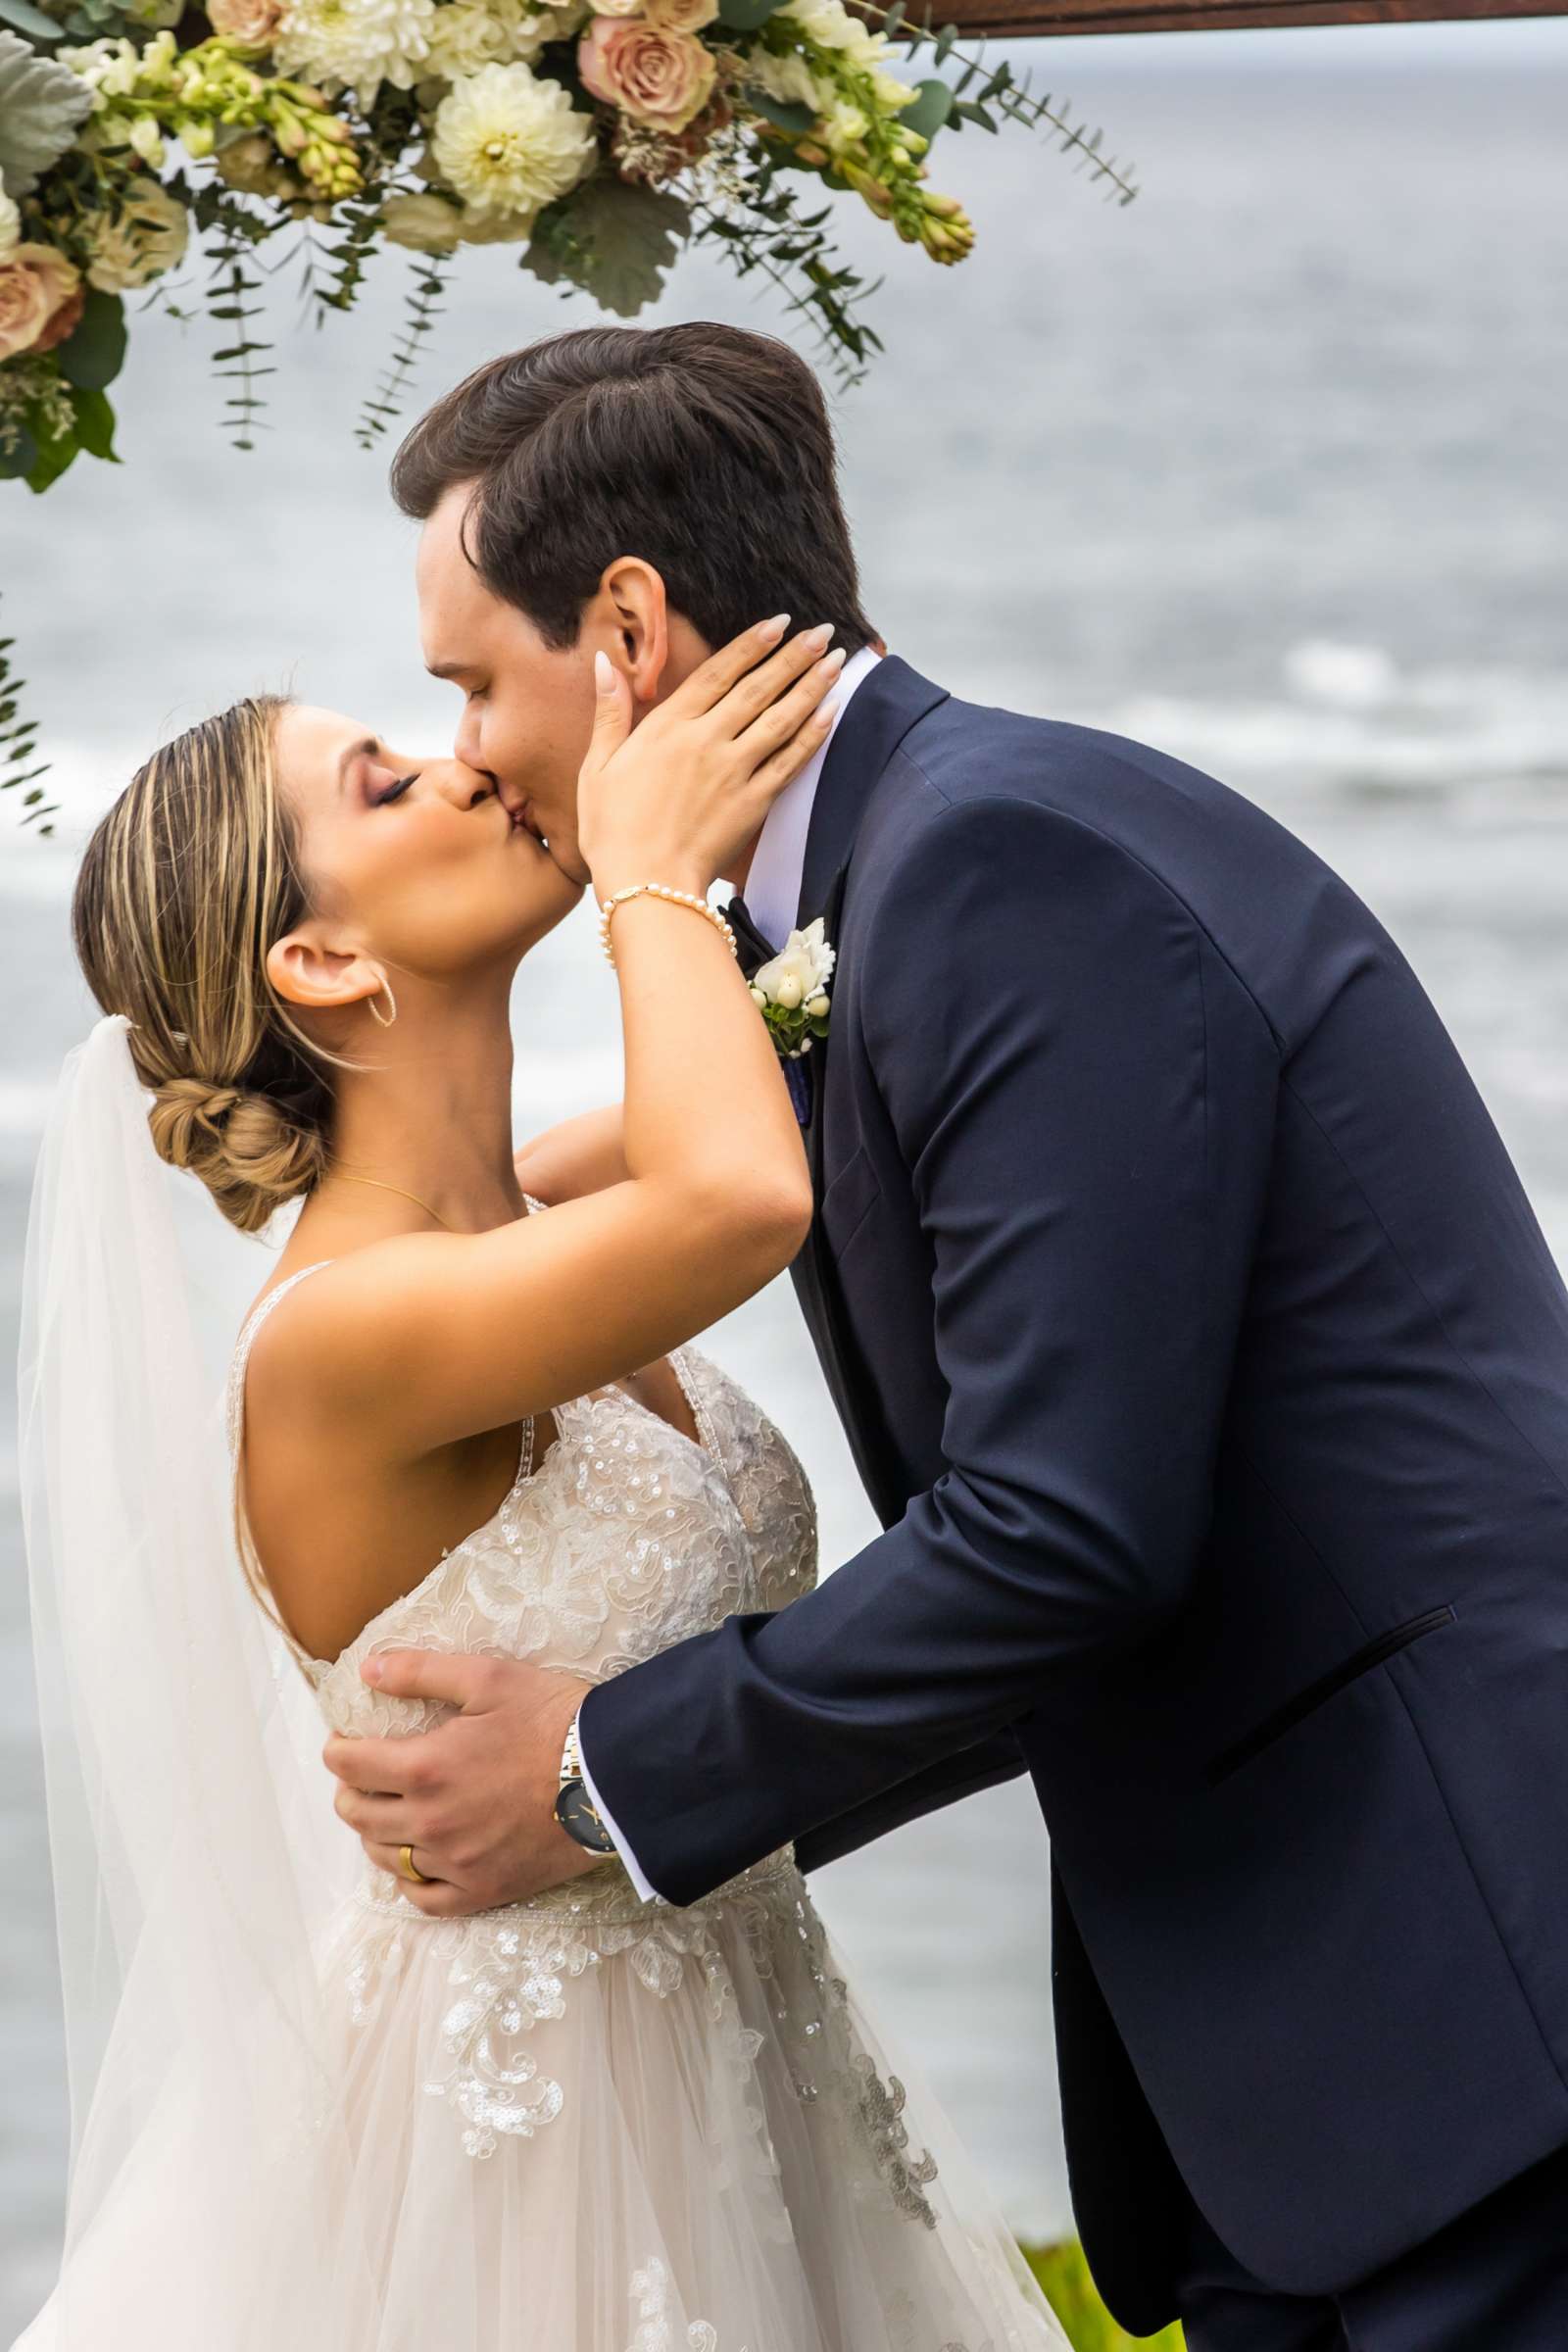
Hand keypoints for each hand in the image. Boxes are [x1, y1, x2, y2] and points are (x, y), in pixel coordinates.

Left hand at [321, 1652, 599, 1916]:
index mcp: (424, 1767)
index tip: (343, 1741)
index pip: (349, 1766)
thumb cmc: (553, 1719)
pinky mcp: (483, 1890)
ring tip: (388, 1813)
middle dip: (350, 1790)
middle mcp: (430, 1822)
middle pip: (358, 1815)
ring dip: (375, 1833)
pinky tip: (417, 1862)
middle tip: (362, 1775)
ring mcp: (455, 1862)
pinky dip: (410, 1882)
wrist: (614, 1775)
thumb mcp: (489, 1677)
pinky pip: (425, 1899)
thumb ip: (423, 1672)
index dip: (338, 1750)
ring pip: (385, 1858)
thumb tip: (369, 1668)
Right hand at [578, 616, 844, 902]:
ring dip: (812, 686)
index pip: (719, 672)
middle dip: (794, 656)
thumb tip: (606, 663)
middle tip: (823, 631)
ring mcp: (734, 771)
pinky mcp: (754, 803)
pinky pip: (790, 761)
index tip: (779, 623)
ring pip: (782, 718)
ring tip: (836, 660)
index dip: (752, 644)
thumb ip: (610, 712)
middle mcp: (706, 741)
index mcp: (668, 727)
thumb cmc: (612, 831)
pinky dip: (813, 734)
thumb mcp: (597, 767)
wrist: (645, 885)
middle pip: (759, 688)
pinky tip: (832, 712)